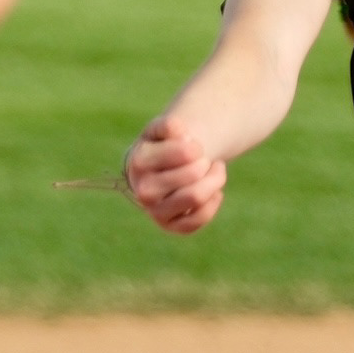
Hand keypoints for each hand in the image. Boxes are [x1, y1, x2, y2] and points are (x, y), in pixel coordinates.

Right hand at [126, 115, 226, 233]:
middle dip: (207, 163)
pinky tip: (214, 191)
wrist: (157, 168)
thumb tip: (184, 136)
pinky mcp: (170, 226)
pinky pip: (199, 219)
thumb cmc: (163, 145)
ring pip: (197, 197)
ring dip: (215, 181)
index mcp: (139, 162)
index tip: (193, 146)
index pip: (185, 153)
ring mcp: (155, 212)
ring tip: (215, 171)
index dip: (197, 147)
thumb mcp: (162, 129)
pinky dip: (213, 202)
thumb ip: (170, 126)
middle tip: (205, 159)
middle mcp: (143, 190)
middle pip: (194, 174)